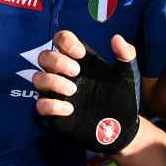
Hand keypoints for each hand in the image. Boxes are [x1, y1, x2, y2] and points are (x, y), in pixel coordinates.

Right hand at [33, 30, 139, 155]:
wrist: (123, 127)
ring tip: (73, 90)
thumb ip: (125, 55)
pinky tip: (70, 109)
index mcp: (78, 60)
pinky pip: (40, 105)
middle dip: (57, 61)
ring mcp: (56, 93)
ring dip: (53, 81)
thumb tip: (117, 38)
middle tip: (76, 71)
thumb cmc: (122, 97)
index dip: (65, 41)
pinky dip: (51, 105)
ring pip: (38, 79)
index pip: (60, 40)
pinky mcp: (54, 113)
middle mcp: (63, 74)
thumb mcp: (127, 75)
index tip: (80, 53)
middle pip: (44, 57)